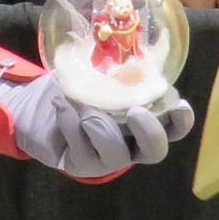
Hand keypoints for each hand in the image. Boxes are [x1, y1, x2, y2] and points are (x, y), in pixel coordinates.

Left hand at [2, 73, 194, 180]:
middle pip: (155, 151)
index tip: (179, 104)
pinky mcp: (82, 165)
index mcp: (143, 120)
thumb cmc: (76, 88)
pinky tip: (61, 104)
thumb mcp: (97, 73)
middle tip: (134, 112)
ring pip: (116, 153)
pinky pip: (81, 148)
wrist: (36, 107)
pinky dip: (70, 121)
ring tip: (83, 105)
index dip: (182, 121)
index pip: (174, 128)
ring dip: (99, 125)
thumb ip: (117, 70)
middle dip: (149, 132)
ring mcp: (106, 159)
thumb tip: (131, 54)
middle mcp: (131, 144)